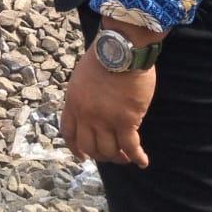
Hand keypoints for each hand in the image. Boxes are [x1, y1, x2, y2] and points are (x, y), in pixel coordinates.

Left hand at [60, 45, 153, 166]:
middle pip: (89, 146)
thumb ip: (82, 95)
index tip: (82, 156)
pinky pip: (131, 147)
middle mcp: (86, 115)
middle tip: (110, 155)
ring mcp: (105, 120)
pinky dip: (137, 157)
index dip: (75, 148)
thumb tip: (91, 107)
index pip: (68, 133)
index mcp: (73, 102)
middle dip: (99, 155)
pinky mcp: (126, 121)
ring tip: (126, 157)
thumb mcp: (81, 77)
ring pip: (109, 150)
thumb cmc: (104, 56)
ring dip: (118, 157)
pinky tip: (143, 161)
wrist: (120, 50)